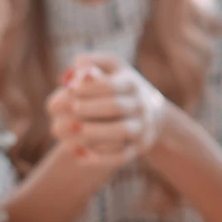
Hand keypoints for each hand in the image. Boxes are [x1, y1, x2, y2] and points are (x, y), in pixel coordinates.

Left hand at [46, 52, 166, 163]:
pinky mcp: (139, 148)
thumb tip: (77, 72)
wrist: (152, 115)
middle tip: (71, 109)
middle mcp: (140, 105)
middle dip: (90, 108)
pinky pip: (121, 156)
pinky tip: (79, 156)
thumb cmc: (121, 87)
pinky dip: (101, 159)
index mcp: (132, 83)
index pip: (111, 84)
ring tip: (72, 132)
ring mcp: (142, 127)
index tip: (69, 88)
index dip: (89, 87)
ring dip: (95, 133)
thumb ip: (91, 63)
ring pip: (121, 132)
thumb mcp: (112, 68)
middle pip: (116, 107)